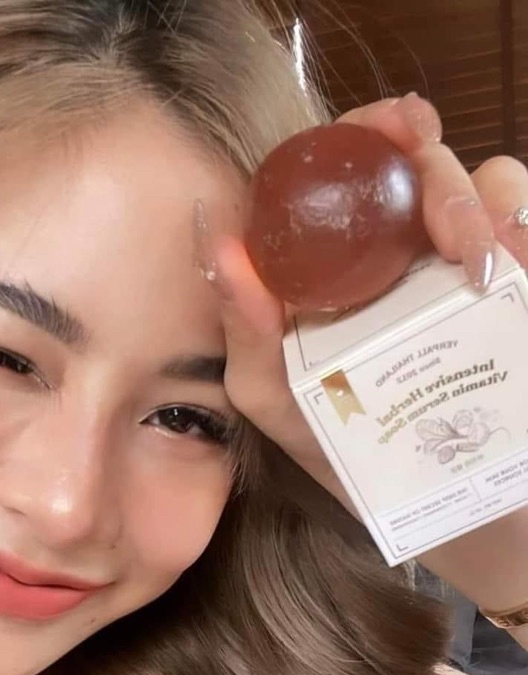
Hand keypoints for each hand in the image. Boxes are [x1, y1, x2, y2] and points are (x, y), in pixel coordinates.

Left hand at [207, 94, 527, 620]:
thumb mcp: (275, 396)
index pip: (343, 175)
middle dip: (427, 163)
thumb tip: (216, 236)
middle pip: (416, 165)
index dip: (361, 135)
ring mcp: (454, 270)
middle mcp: (394, 255)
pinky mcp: (510, 289)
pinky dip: (521, 229)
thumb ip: (243, 327)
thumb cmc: (342, 451)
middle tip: (434, 190)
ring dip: (476, 200)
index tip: (381, 130)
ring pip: (485, 182)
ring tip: (471, 258)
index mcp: (332, 267)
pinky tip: (502, 268)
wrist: (433, 505)